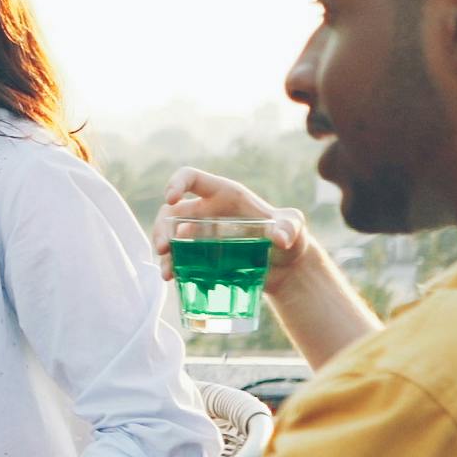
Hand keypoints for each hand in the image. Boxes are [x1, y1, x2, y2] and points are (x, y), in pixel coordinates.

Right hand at [156, 170, 311, 291]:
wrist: (287, 267)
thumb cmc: (290, 237)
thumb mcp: (294, 227)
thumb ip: (290, 227)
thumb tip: (280, 238)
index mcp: (224, 195)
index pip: (192, 178)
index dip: (177, 183)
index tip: (170, 198)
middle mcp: (207, 212)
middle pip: (172, 211)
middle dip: (162, 227)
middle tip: (163, 247)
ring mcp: (201, 235)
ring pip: (170, 235)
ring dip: (163, 250)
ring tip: (167, 271)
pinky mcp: (201, 256)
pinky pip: (179, 257)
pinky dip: (172, 266)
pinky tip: (172, 278)